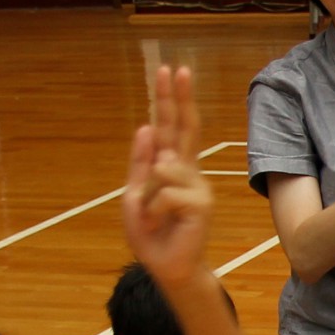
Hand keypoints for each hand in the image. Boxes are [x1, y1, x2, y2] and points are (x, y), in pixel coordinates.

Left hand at [123, 66, 212, 284]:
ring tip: (153, 216)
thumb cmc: (151, 232)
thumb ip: (140, 163)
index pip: (172, 126)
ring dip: (147, 196)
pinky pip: (165, 194)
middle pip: (183, 127)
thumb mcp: (133, 194)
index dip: (171, 99)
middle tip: (173, 68)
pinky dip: (154, 210)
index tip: (172, 70)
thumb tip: (146, 127)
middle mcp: (189, 171)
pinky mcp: (200, 204)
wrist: (165, 266)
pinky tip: (162, 224)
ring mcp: (198, 186)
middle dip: (176, 97)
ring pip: (161, 169)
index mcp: (173, 166)